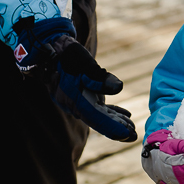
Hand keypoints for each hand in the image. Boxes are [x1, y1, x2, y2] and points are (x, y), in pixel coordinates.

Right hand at [14, 16, 136, 141]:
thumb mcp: (82, 60)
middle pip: (98, 121)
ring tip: (131, 129)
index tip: (128, 134)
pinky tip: (124, 114)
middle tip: (134, 136)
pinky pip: (96, 108)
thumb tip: (118, 88)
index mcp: (75, 99)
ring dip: (115, 122)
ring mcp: (76, 101)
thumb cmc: (66, 54)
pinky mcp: (79, 96)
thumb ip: (98, 76)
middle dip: (117, 129)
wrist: (48, 48)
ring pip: (98, 116)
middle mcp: (75, 105)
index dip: (114, 127)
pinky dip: (110, 112)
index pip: (97, 118)